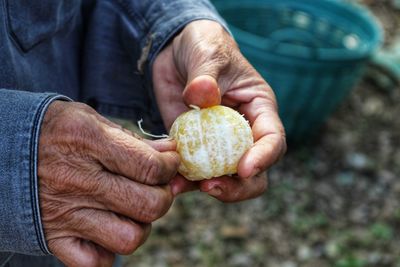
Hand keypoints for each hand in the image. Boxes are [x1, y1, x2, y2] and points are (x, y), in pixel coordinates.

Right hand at [38, 101, 179, 265]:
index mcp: (89, 141)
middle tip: (155, 187)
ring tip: (132, 210)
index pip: (150, 167)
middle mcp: (78, 180)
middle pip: (148, 205)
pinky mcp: (55, 237)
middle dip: (164, 197)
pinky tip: (107, 229)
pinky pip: (95, 263)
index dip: (171, 168)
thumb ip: (133, 139)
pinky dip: (109, 252)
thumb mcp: (93, 121)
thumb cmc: (57, 132)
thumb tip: (170, 152)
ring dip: (141, 226)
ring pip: (129, 239)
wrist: (5, 150)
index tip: (170, 164)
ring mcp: (66, 213)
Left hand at [153, 20, 285, 201]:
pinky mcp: (194, 147)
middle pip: (255, 172)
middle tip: (212, 187)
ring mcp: (218, 143)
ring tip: (181, 186)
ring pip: (225, 179)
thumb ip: (205, 74)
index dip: (263, 158)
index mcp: (258, 108)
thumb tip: (202, 96)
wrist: (175, 52)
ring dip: (208, 188)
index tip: (243, 169)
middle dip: (238, 186)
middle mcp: (243, 131)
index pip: (272, 139)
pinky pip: (194, 172)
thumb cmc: (203, 46)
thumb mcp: (207, 53)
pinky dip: (184, 181)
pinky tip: (170, 182)